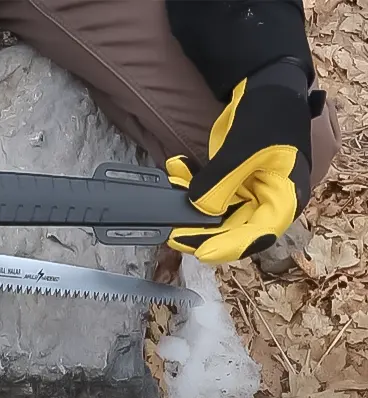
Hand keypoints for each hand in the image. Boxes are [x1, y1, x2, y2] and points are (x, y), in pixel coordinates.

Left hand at [166, 60, 314, 264]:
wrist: (265, 87)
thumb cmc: (268, 116)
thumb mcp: (245, 148)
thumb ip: (222, 180)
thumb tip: (199, 207)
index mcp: (284, 198)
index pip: (259, 233)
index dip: (229, 246)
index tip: (201, 251)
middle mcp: (267, 202)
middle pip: (234, 229)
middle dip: (200, 230)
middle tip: (172, 234)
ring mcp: (248, 192)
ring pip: (216, 213)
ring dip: (190, 206)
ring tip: (173, 188)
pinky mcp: (231, 182)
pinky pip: (209, 193)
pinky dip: (191, 183)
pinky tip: (177, 168)